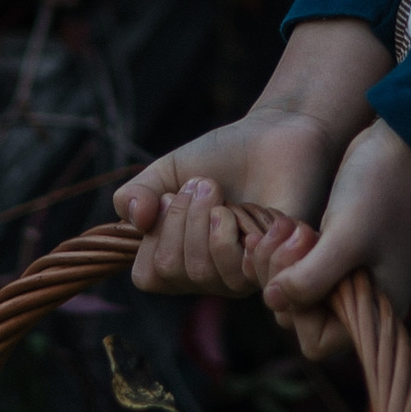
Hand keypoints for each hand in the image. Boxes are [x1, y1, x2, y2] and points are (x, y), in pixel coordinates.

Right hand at [113, 21, 388, 298]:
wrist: (276, 134)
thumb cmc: (222, 156)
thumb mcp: (167, 170)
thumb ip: (135, 194)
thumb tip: (134, 221)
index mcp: (181, 256)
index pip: (149, 276)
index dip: (155, 236)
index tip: (171, 196)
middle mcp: (210, 274)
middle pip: (174, 271)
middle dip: (182, 218)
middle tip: (206, 186)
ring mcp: (243, 274)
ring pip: (205, 272)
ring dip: (210, 220)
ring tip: (226, 195)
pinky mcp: (275, 267)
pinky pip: (244, 271)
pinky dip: (240, 231)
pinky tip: (253, 208)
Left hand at [247, 122, 410, 359]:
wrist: (398, 145)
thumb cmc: (380, 191)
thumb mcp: (345, 238)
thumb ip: (310, 278)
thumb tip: (273, 302)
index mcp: (375, 309)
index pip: (317, 342)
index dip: (299, 312)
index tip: (302, 267)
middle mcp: (359, 300)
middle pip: (298, 317)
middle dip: (283, 280)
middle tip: (291, 236)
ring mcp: (344, 277)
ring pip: (290, 291)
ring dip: (276, 261)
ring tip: (287, 226)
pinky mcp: (331, 253)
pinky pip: (292, 268)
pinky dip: (280, 250)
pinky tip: (282, 224)